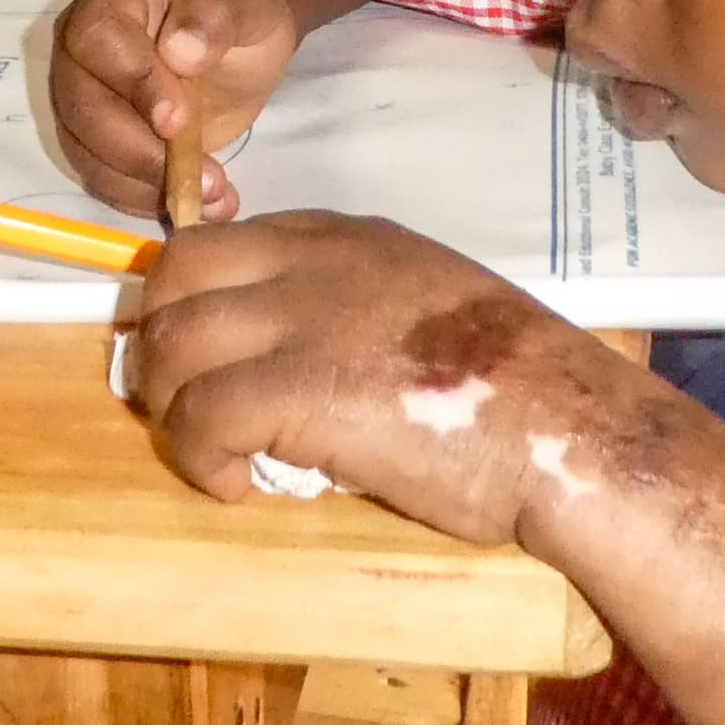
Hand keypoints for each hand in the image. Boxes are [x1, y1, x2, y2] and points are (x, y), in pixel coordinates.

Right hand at [50, 0, 301, 218]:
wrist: (244, 43)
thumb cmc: (243, 9)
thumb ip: (218, 12)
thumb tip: (181, 51)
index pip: (98, 40)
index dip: (132, 84)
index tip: (177, 122)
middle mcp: (83, 51)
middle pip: (82, 108)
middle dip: (137, 152)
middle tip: (203, 177)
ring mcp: (86, 99)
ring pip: (87, 153)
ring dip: (145, 186)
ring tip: (213, 197)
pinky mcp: (100, 142)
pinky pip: (106, 180)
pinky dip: (149, 200)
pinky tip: (202, 206)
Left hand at [128, 213, 645, 548]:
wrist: (565, 427)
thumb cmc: (523, 387)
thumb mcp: (432, 304)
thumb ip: (362, 306)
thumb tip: (312, 356)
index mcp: (347, 239)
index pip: (222, 242)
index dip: (192, 301)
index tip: (202, 356)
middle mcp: (314, 262)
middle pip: (176, 275)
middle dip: (159, 340)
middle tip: (181, 402)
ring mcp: (302, 319)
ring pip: (173, 344)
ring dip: (172, 405)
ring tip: (211, 452)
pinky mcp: (296, 389)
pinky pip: (199, 416)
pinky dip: (199, 458)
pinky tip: (235, 486)